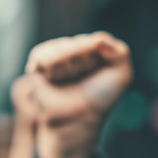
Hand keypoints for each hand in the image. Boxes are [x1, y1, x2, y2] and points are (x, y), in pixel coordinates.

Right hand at [26, 32, 132, 157]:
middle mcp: (73, 51)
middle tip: (82, 79)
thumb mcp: (121, 74)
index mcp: (93, 50)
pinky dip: (52, 66)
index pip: (97, 40)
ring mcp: (55, 57)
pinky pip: (42, 55)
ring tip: (68, 79)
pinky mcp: (36, 66)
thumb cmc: (99, 98)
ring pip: (62, 49)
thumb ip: (121, 51)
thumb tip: (99, 39)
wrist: (79, 118)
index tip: (98, 73)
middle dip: (84, 63)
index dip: (99, 59)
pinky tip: (54, 78)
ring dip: (69, 67)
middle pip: (79, 43)